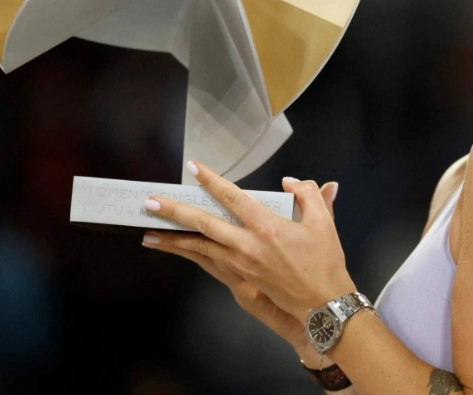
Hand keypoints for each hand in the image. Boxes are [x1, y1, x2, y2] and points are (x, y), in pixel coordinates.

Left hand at [140, 160, 353, 325]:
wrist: (324, 304)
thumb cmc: (325, 263)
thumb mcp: (323, 223)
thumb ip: (308, 196)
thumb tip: (290, 182)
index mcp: (267, 227)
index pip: (233, 197)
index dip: (212, 181)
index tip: (194, 168)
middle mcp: (247, 245)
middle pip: (204, 224)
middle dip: (175, 212)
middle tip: (150, 202)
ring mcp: (241, 264)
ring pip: (200, 248)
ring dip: (173, 240)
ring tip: (148, 234)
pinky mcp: (241, 280)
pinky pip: (209, 264)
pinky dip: (190, 255)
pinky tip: (178, 251)